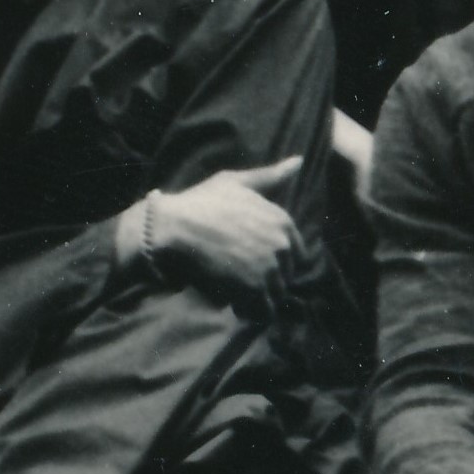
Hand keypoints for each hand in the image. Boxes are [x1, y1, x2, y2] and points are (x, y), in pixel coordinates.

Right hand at [143, 158, 304, 314]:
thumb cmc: (201, 203)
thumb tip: (300, 161)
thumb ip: (270, 176)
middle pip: (286, 277)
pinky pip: (263, 311)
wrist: (173, 228)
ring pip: (276, 296)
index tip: (252, 262)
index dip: (276, 263)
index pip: (297, 256)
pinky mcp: (254, 289)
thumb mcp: (236, 182)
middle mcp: (282, 244)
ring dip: (258, 298)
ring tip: (235, 290)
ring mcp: (270, 267)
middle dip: (267, 281)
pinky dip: (250, 311)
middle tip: (239, 277)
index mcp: (282, 220)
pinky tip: (233, 302)